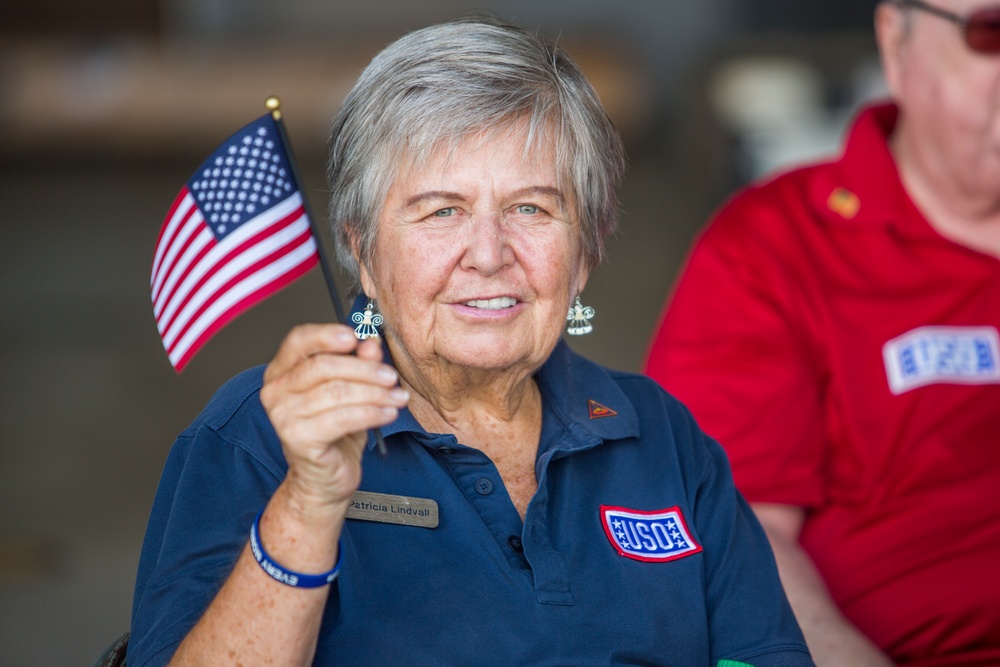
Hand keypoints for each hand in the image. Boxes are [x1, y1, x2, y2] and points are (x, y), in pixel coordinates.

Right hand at [260, 324, 406, 514]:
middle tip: (390, 376)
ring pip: (337, 392)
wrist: (323, 480)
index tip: (355, 337)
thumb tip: (370, 343)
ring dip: (375, 393)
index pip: (298, 341)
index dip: (327, 335)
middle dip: (364, 369)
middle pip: (323, 366)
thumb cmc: (333, 435)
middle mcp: (276, 392)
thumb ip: (358, 365)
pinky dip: (371, 413)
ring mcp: (283, 416)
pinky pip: (342, 417)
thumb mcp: (350, 393)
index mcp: (282, 373)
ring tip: (397, 397)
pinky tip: (388, 413)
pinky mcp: (298, 438)